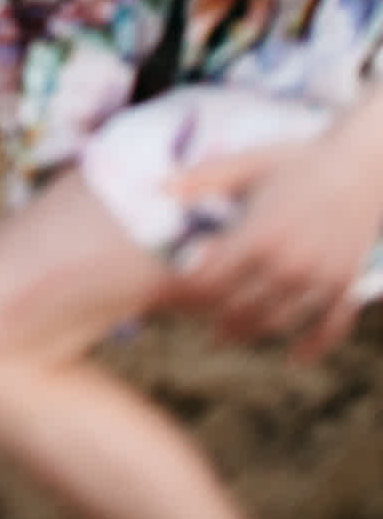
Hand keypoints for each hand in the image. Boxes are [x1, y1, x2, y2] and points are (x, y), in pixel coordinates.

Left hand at [166, 137, 381, 359]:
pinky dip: (312, 347)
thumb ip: (200, 180)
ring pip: (275, 322)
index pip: (207, 283)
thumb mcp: (245, 164)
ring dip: (247, 334)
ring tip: (223, 336)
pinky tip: (292, 358)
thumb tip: (156, 188)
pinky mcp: (346, 283)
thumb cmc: (295, 160)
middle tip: (187, 319)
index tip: (167, 297)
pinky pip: (330, 328)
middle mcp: (289, 263)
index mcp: (257, 235)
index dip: (183, 295)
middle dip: (207, 317)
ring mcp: (320, 278)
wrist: (362, 163)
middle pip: (236, 308)